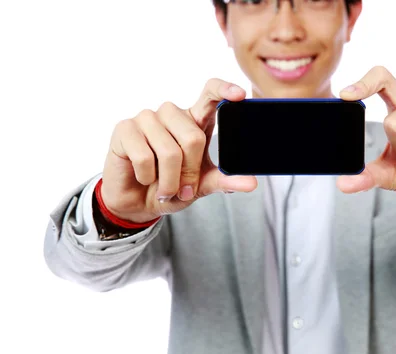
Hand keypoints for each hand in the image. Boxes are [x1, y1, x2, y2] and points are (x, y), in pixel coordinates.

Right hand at [101, 78, 257, 223]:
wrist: (138, 202)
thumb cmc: (172, 187)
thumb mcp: (203, 185)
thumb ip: (226, 181)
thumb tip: (252, 183)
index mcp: (194, 120)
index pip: (210, 94)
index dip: (224, 90)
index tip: (240, 95)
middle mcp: (172, 114)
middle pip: (193, 137)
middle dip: (189, 172)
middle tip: (183, 188)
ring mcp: (147, 118)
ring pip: (169, 151)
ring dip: (169, 180)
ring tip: (164, 187)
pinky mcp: (125, 129)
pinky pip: (144, 157)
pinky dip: (147, 177)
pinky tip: (143, 177)